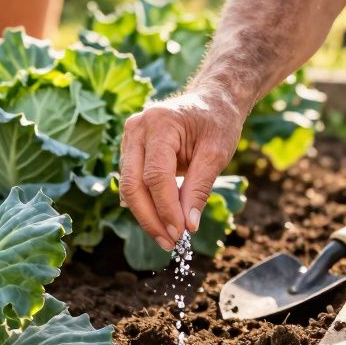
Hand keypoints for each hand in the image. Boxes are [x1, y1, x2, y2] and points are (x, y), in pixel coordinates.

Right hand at [119, 87, 244, 250]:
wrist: (212, 101)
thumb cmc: (217, 122)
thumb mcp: (217, 154)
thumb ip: (199, 188)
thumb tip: (188, 226)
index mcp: (160, 123)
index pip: (155, 175)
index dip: (166, 208)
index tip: (180, 233)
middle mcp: (137, 128)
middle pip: (133, 184)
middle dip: (150, 218)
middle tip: (170, 243)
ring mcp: (129, 138)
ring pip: (128, 187)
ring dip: (146, 215)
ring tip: (168, 237)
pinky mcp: (130, 150)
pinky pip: (132, 183)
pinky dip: (145, 204)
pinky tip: (161, 221)